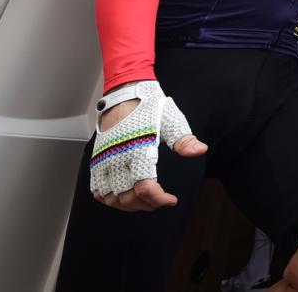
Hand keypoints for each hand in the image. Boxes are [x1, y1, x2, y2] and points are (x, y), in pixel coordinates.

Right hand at [90, 81, 206, 211]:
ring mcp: (105, 160)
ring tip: (145, 201)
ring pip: (112, 197)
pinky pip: (97, 188)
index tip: (171, 199)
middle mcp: (118, 157)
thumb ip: (184, 140)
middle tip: (160, 200)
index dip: (159, 200)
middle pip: (128, 197)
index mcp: (138, 149)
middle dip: (148, 205)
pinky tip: (123, 196)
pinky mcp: (97, 159)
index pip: (145, 188)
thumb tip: (200, 151)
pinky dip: (108, 198)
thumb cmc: (149, 106)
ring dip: (129, 205)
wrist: (125, 93)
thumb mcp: (171, 120)